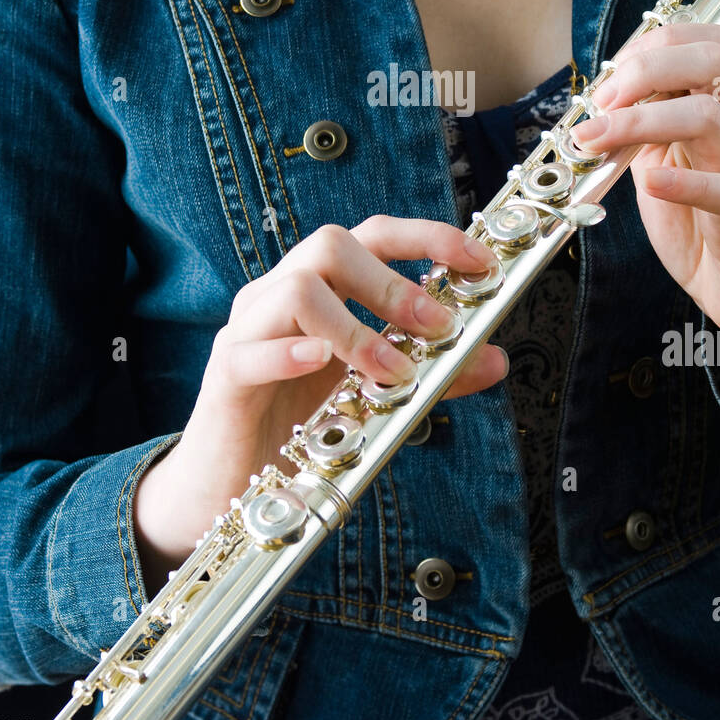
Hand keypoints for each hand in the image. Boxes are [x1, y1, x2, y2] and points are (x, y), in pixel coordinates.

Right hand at [133, 218, 506, 593]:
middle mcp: (281, 294)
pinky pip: (249, 351)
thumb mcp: (378, 394)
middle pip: (330, 245)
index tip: (480, 262)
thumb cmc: (303, 424)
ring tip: (392, 371)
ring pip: (294, 288)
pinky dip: (289, 352)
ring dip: (354, 328)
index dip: (428, 237)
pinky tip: (319, 364)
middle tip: (437, 326)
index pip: (373, 235)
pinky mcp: (224, 376)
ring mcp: (248, 330)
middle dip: (393, 282)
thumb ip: (433, 374)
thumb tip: (495, 359)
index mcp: (324, 288)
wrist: (231, 484)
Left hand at [574, 23, 719, 392]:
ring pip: (710, 116)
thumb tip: (597, 105)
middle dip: (645, 69)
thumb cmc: (705, 227)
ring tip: (599, 141)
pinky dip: (682, 181)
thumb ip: (640, 132)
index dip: (651, 46)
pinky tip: (650, 184)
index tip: (608, 80)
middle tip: (601, 104)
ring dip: (641, 121)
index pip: (706, 42)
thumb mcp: (663, 166)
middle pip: (711, 60)